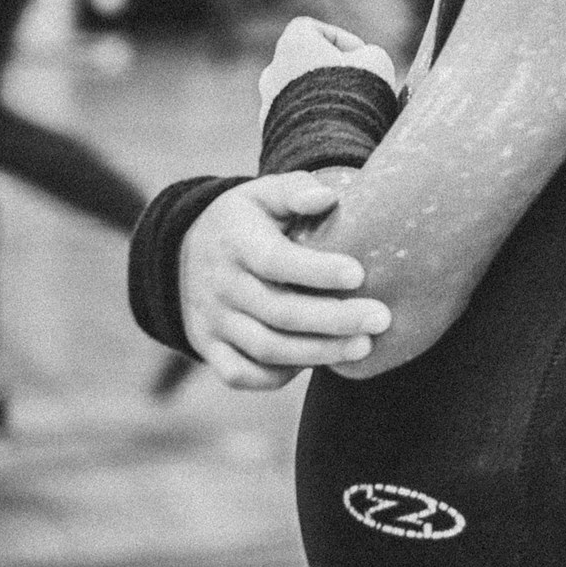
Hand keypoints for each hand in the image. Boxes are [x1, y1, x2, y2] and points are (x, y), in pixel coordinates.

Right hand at [179, 173, 389, 390]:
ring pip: (266, 348)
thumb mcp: (262, 194)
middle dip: (335, 319)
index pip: (275, 261)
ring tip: (364, 346)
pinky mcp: (208, 347)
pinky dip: (276, 376)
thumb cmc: (245, 221)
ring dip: (318, 352)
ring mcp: (213, 321)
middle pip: (279, 312)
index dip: (317, 271)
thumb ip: (295, 190)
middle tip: (381, 318)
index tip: (360, 274)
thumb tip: (327, 197)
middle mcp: (221, 286)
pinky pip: (239, 373)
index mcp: (236, 243)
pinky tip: (316, 363)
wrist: (184, 251)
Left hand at [257, 17, 397, 122]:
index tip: (359, 55)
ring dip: (320, 97)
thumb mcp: (377, 61)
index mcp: (293, 45)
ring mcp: (267, 101)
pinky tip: (335, 131)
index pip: (309, 28)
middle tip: (356, 85)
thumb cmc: (354, 92)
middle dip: (328, 71)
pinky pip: (294, 119)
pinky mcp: (270, 130)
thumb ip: (369, 53)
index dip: (338, 38)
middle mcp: (273, 70)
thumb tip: (365, 60)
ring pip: (296, 92)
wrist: (328, 144)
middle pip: (302, 62)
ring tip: (348, 112)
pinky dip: (312, 120)